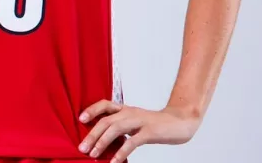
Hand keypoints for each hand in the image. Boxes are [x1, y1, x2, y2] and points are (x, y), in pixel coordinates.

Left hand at [77, 100, 199, 160]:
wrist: (180, 122)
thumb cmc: (155, 124)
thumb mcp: (136, 122)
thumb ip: (122, 128)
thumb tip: (104, 140)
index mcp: (126, 109)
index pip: (105, 104)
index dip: (92, 110)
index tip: (80, 119)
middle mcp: (130, 112)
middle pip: (106, 120)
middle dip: (92, 134)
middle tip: (82, 148)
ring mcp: (140, 121)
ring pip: (116, 129)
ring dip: (102, 142)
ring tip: (94, 154)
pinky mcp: (149, 131)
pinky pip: (132, 142)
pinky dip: (121, 152)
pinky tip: (114, 161)